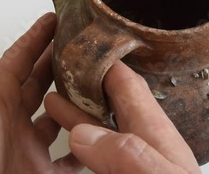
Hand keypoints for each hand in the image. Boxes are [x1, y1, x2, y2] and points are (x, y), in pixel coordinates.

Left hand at [0, 13, 81, 173]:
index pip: (18, 60)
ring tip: (99, 86)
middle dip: (61, 62)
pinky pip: (71, 156)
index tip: (56, 19)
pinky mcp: (42, 172)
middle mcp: (12, 122)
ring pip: (59, 117)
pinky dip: (85, 145)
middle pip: (41, 84)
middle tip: (83, 46)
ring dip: (77, 101)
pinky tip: (97, 137)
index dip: (36, 38)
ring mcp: (29, 147)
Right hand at [45, 63, 201, 173]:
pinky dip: (80, 149)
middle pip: (112, 104)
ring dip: (78, 116)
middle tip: (58, 69)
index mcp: (156, 135)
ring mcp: (136, 163)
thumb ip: (129, 156)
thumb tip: (86, 134)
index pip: (127, 86)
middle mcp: (146, 145)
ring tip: (53, 103)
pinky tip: (68, 150)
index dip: (104, 62)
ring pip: (103, 131)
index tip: (80, 45)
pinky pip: (99, 157)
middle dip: (84, 85)